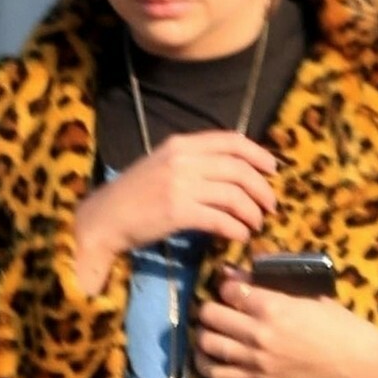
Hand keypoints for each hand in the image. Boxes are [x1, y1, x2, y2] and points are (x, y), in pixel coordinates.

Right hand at [73, 133, 276, 293]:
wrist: (104, 219)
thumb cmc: (135, 197)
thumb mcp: (164, 167)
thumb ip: (195, 164)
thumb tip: (232, 174)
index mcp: (182, 144)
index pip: (231, 141)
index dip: (258, 154)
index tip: (273, 170)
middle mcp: (183, 159)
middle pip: (238, 168)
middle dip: (261, 188)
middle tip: (270, 206)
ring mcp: (180, 184)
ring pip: (233, 194)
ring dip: (251, 212)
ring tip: (255, 225)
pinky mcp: (177, 211)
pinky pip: (219, 218)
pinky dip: (236, 228)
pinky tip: (240, 236)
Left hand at [195, 272, 377, 377]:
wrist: (353, 361)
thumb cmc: (336, 323)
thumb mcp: (308, 294)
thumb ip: (271, 284)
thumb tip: (239, 273)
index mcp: (273, 306)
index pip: (228, 290)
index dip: (226, 285)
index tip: (232, 288)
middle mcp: (259, 333)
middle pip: (210, 315)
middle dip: (210, 307)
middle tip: (218, 307)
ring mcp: (256, 359)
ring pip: (208, 343)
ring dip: (205, 332)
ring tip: (211, 328)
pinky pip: (217, 374)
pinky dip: (206, 363)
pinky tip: (208, 354)